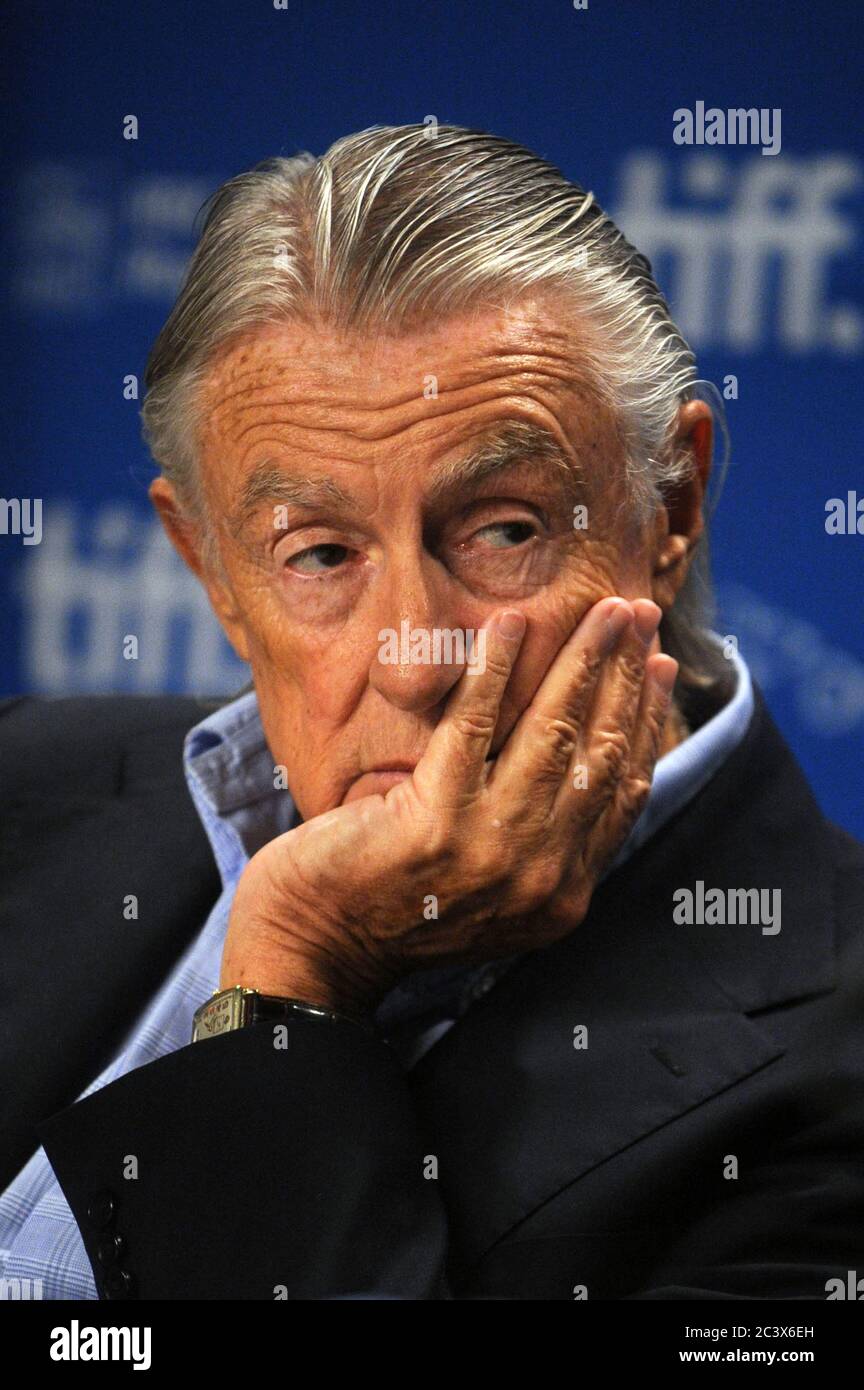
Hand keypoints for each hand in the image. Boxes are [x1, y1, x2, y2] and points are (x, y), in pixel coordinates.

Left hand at [220, 597, 677, 1016]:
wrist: (314, 950)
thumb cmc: (395, 908)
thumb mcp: (492, 890)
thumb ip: (539, 842)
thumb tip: (578, 759)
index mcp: (562, 894)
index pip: (623, 791)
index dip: (647, 721)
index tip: (659, 664)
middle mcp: (541, 877)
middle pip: (600, 754)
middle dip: (627, 675)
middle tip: (641, 612)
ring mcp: (491, 851)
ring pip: (553, 734)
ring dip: (583, 661)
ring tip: (603, 607)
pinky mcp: (435, 822)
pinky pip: (473, 727)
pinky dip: (494, 670)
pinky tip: (511, 624)